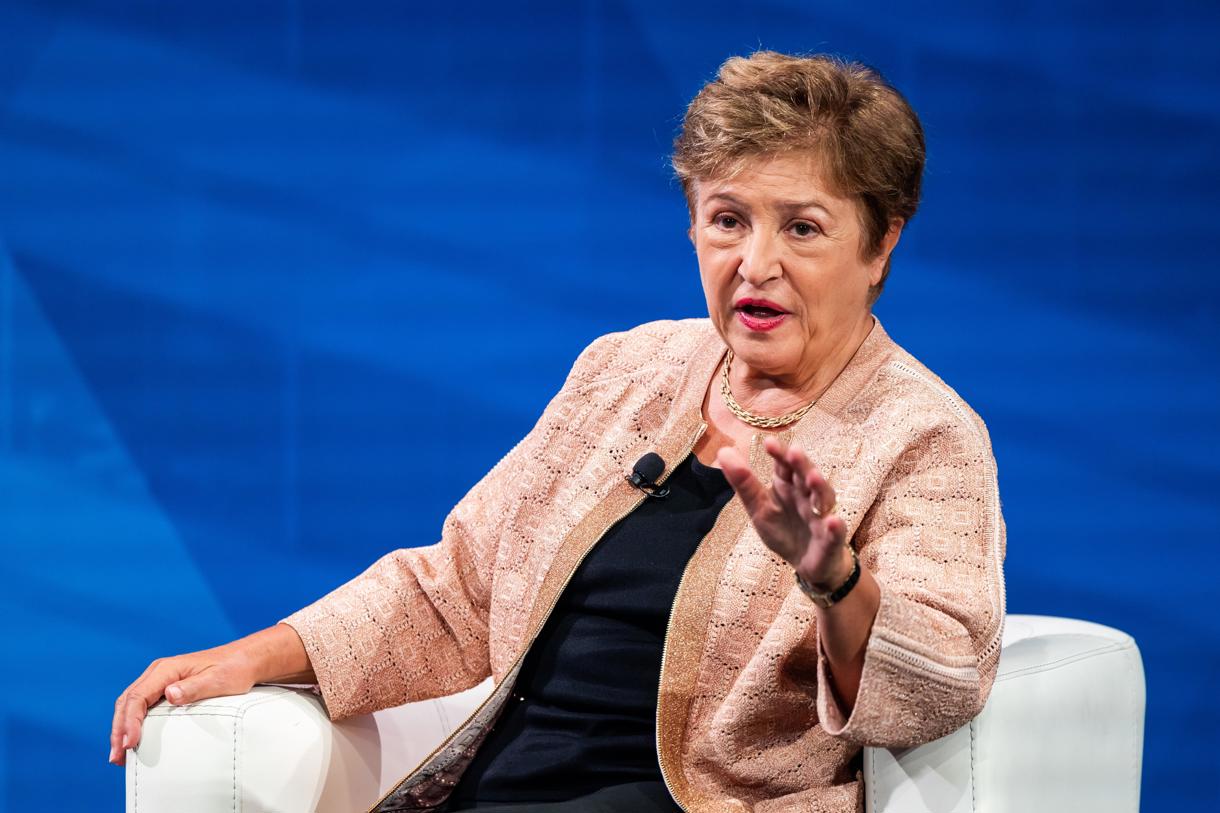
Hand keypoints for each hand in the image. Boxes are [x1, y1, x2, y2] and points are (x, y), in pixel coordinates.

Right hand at [108, 643, 258, 766]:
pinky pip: (140, 706)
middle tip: (117, 757)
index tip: (129, 744)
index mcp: (167, 669)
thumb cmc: (233, 669)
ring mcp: (159, 680)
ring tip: (118, 757)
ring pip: (130, 704)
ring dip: (121, 729)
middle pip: (127, 701)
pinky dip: (132, 724)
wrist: (245, 660)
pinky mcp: (164, 689)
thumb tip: (169, 695)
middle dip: (119, 729)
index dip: (130, 721)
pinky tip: (131, 741)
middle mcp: (158, 673)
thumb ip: (194, 688)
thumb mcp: (218, 680)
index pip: (138, 696)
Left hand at [717, 436, 851, 588]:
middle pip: (805, 475)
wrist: (806, 564)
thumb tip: (723, 451)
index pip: (784, 465)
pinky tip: (833, 521)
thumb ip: (744, 483)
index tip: (768, 442)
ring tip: (813, 477)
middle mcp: (807, 496)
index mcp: (787, 486)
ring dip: (820, 487)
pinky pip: (835, 533)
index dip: (779, 454)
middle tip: (794, 451)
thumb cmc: (783, 530)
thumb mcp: (759, 508)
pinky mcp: (831, 540)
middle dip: (801, 464)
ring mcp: (821, 516)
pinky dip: (835, 527)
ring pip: (824, 498)